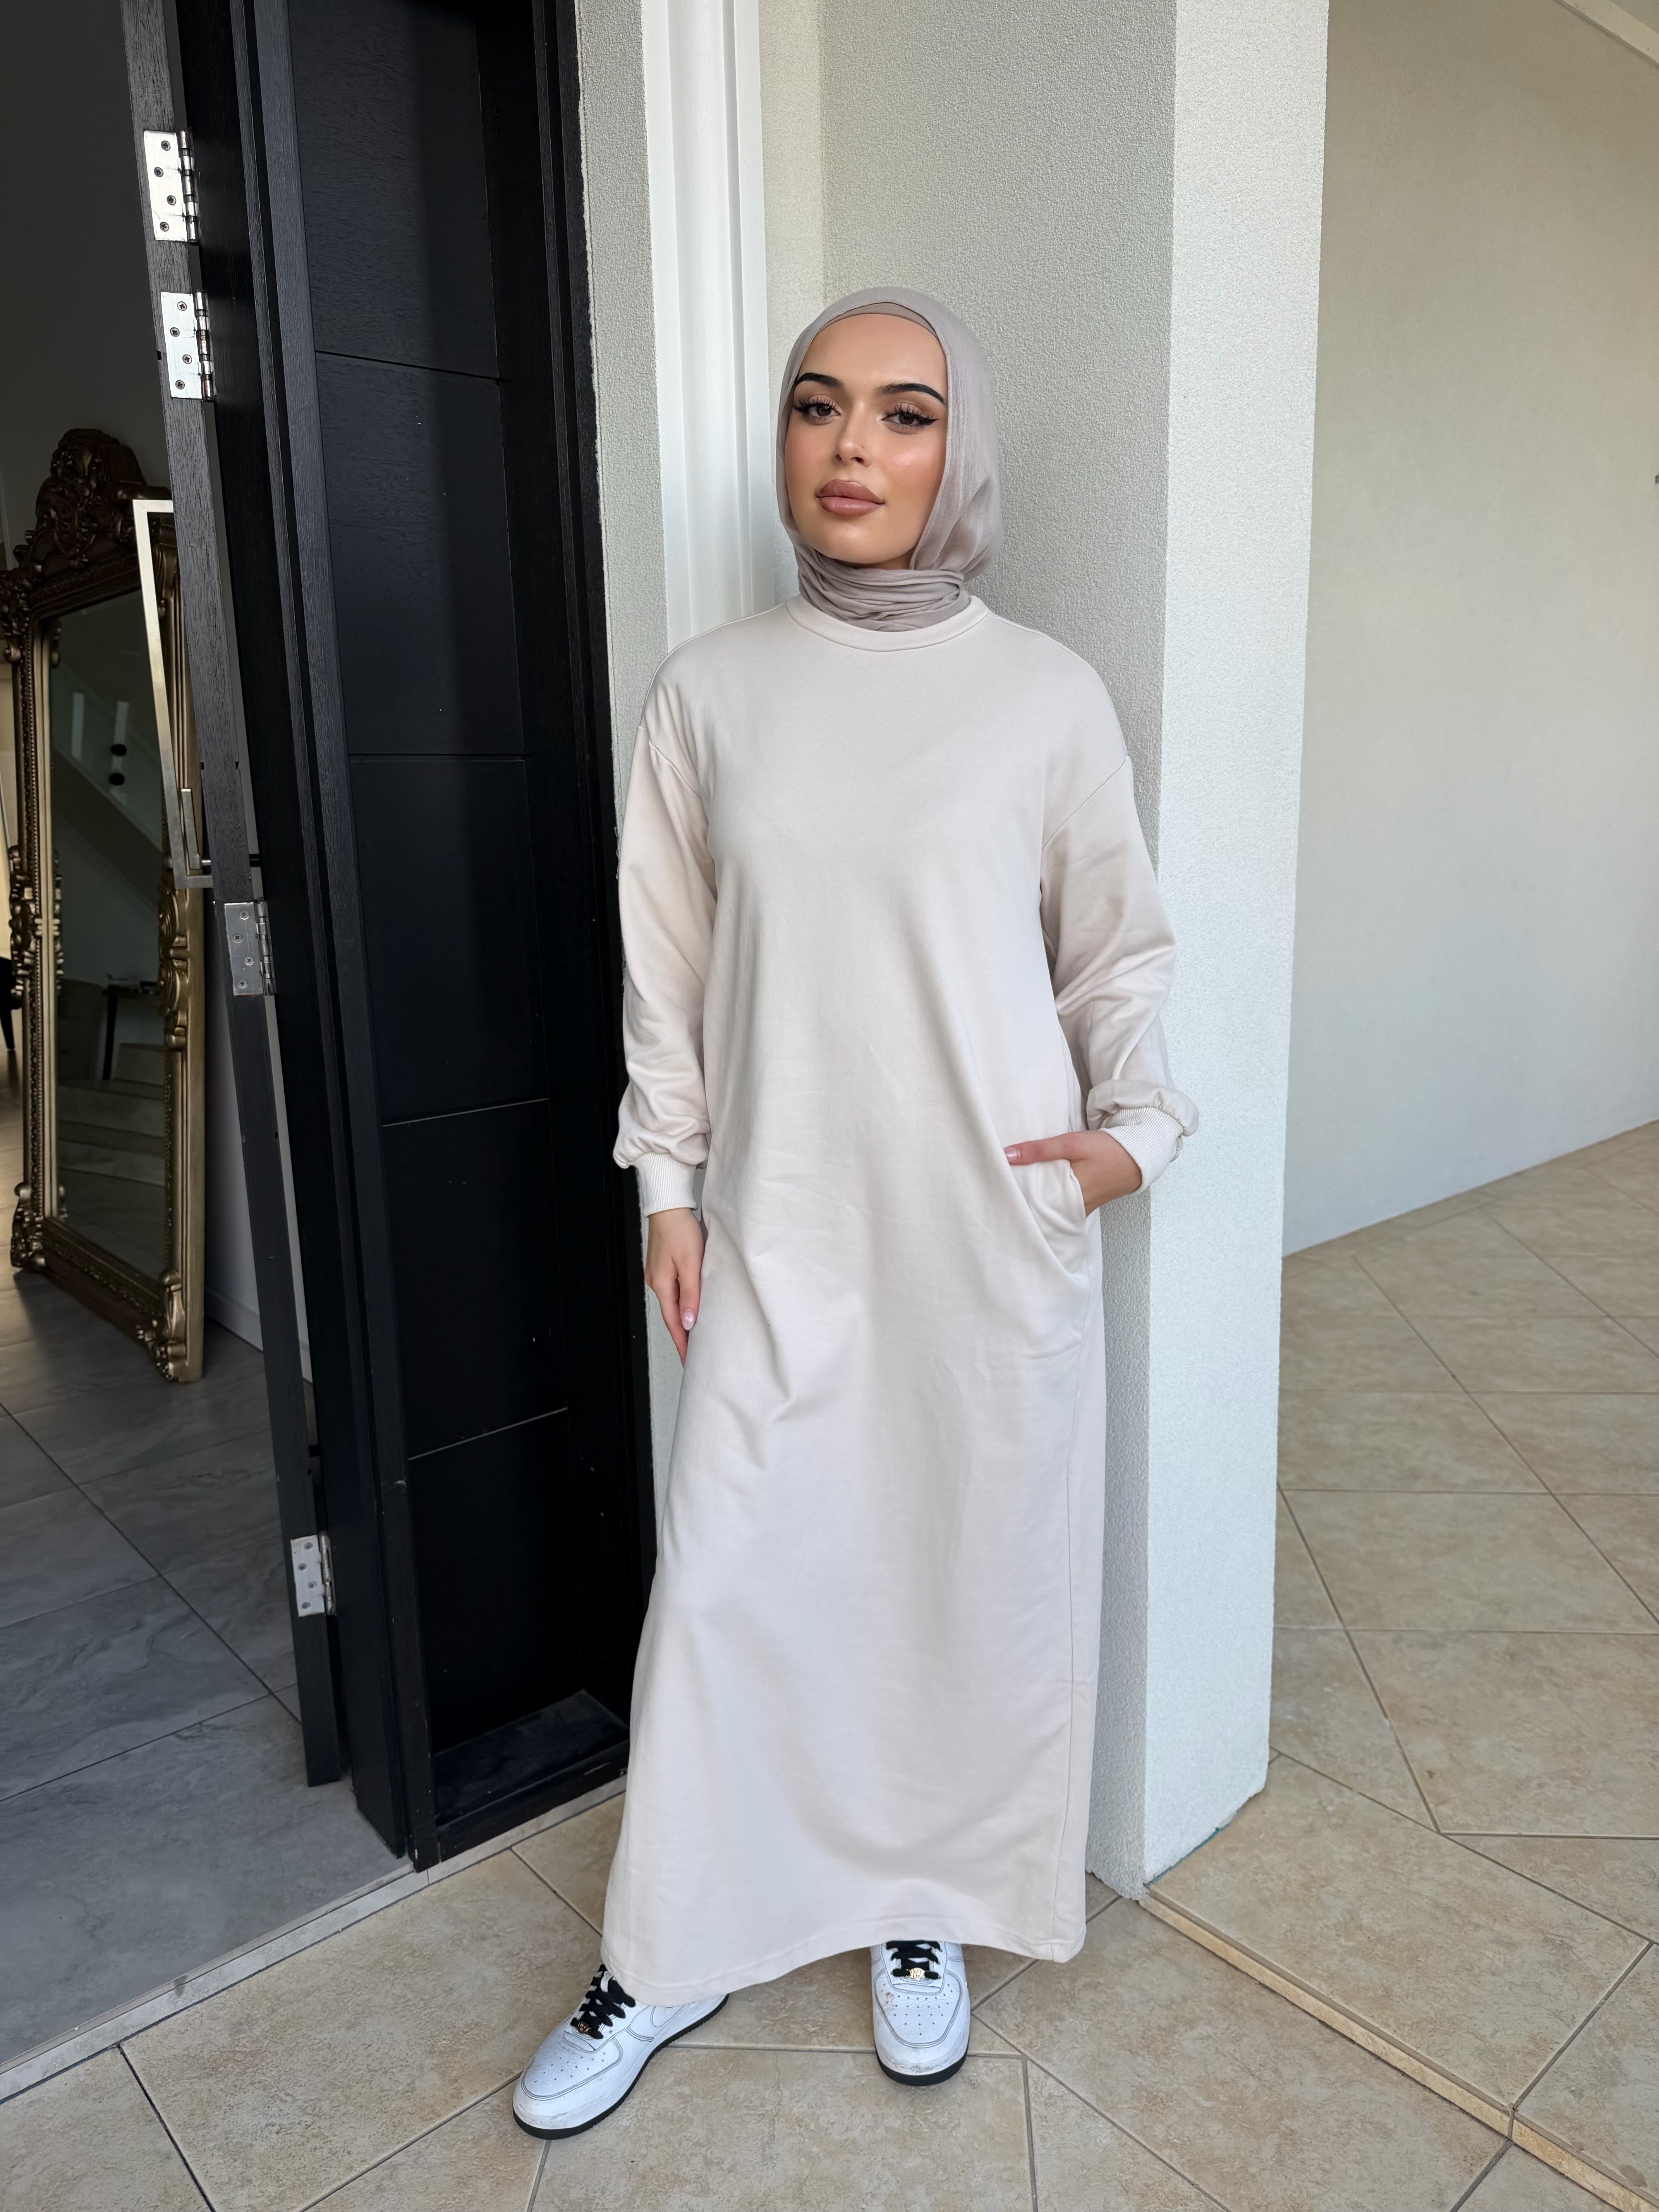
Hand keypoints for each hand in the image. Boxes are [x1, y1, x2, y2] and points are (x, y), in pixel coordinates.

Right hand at [645, 1207, 705, 1362]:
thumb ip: (691, 1294)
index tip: (689, 1360)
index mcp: (662, 1285)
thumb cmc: (680, 1230)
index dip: (682, 1343)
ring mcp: (658, 1275)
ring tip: (695, 1335)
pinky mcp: (663, 1267)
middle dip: (682, 1336)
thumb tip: (688, 1322)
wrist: (669, 1206)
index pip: (674, 1323)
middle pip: (671, 1316)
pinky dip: (681, 1304)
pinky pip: (673, 1292)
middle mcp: (656, 1283)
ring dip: (682, 1320)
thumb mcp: (690, 1263)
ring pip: (672, 1304)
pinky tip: (690, 1307)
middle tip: (694, 1354)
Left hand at [1004, 1129, 1141, 1215]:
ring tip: (1011, 1196)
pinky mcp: (1086, 1205)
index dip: (1014, 1203)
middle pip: (1040, 1212)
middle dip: (1021, 1206)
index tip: (995, 1197)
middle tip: (997, 1199)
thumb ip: (1040, 1149)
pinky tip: (1037, 1195)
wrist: (1138, 1156)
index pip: (1033, 1207)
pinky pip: (1062, 1208)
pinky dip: (1049, 1203)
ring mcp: (1081, 1209)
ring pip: (1051, 1211)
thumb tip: (1008, 1154)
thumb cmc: (1107, 1150)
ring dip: (1035, 1204)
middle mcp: (1074, 1209)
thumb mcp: (1072, 1144)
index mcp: (1069, 1196)